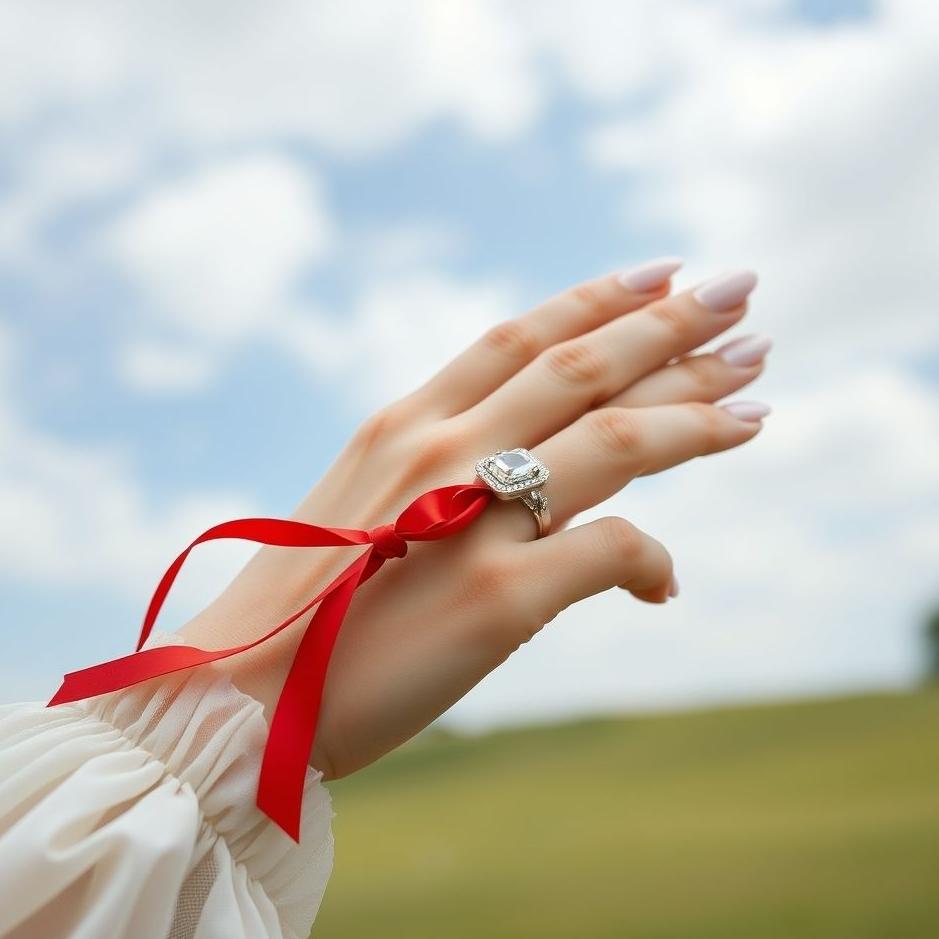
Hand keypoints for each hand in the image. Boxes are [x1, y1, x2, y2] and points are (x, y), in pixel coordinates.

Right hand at [179, 259, 770, 779]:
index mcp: (406, 421)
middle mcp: (442, 449)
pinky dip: (652, 561)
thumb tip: (518, 470)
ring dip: (696, 409)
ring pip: (617, 434)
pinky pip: (611, 553)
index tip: (662, 273)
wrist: (243, 696)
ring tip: (757, 396)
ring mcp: (472, 518)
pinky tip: (667, 585)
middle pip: (583, 364)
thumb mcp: (363, 501)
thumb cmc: (302, 606)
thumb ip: (434, 467)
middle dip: (672, 326)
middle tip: (741, 296)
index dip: (598, 297)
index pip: (521, 334)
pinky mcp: (498, 599)